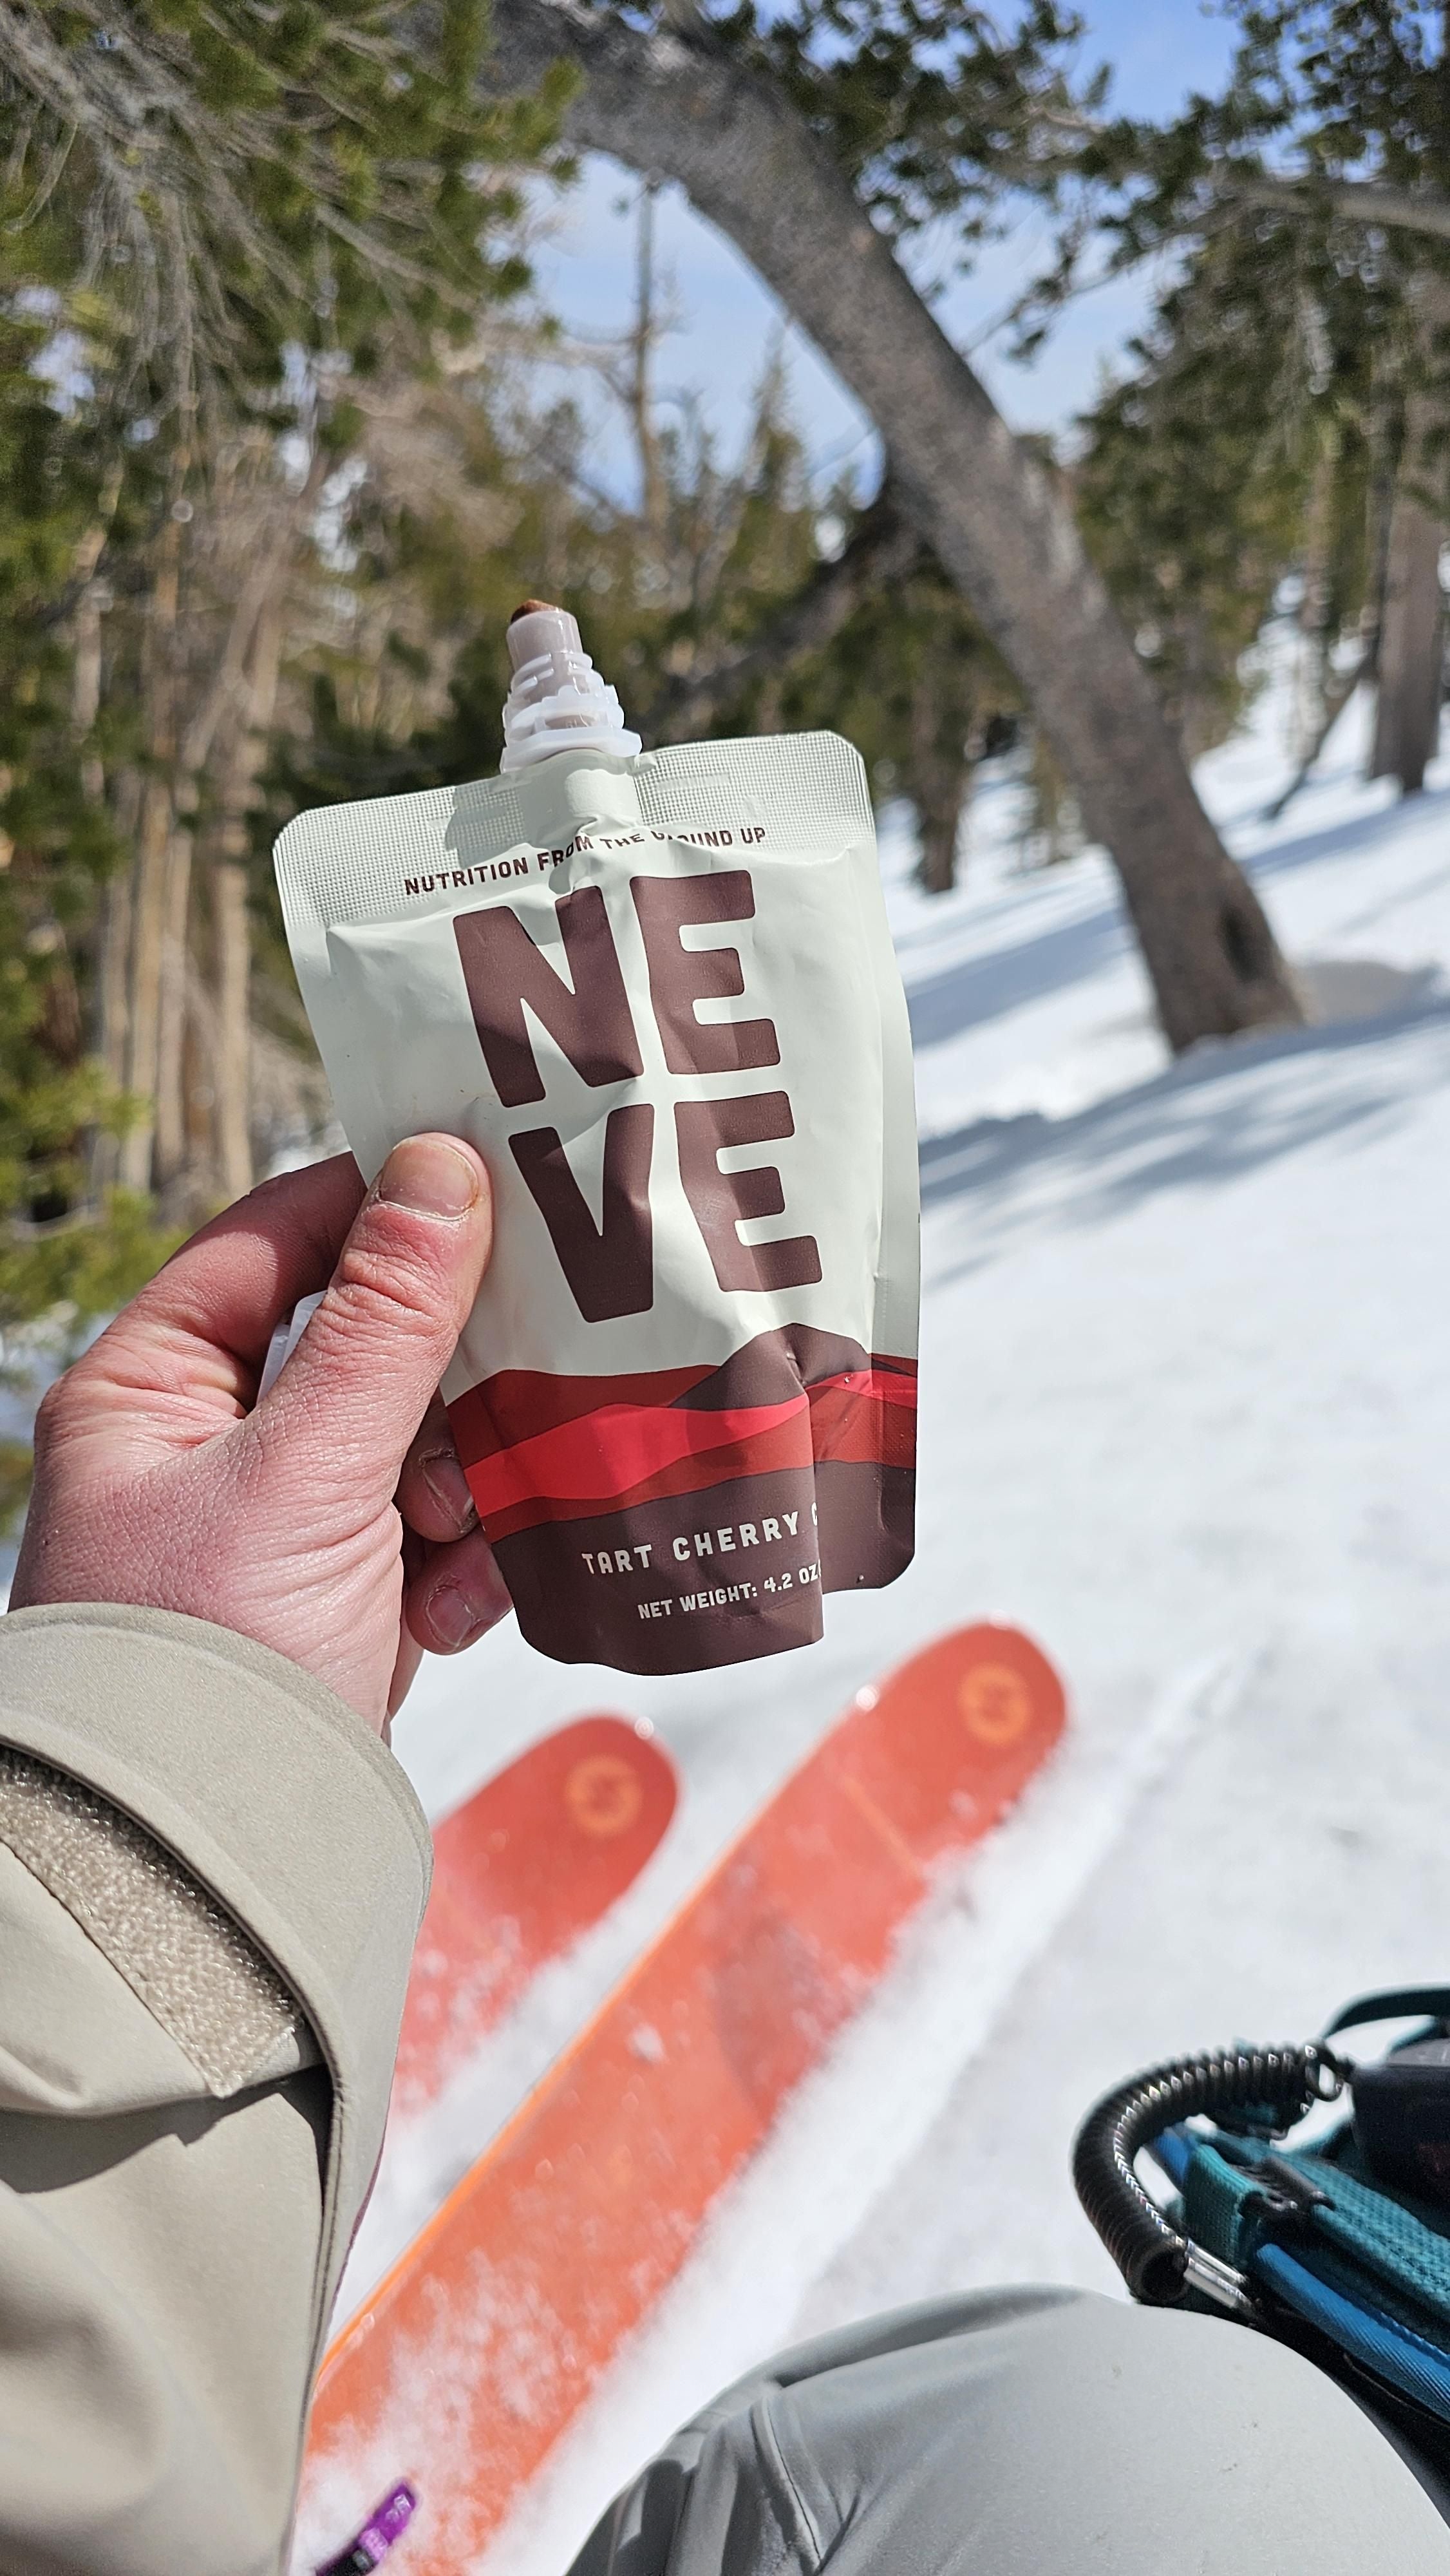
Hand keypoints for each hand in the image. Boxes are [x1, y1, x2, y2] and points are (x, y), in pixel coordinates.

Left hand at [11, 1137, 508, 1731]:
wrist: (209, 1865)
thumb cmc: (214, 1652)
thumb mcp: (306, 1468)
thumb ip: (386, 1319)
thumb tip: (441, 1165)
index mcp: (154, 1387)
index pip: (276, 1237)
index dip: (382, 1199)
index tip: (494, 1171)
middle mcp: (209, 1444)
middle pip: (365, 1342)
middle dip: (447, 1373)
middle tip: (534, 1355)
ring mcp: (279, 1526)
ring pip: (415, 1439)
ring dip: (459, 1480)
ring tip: (453, 1530)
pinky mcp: (339, 1599)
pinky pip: (429, 1535)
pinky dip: (456, 1563)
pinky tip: (451, 1606)